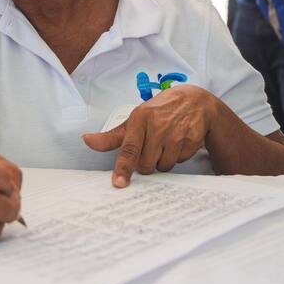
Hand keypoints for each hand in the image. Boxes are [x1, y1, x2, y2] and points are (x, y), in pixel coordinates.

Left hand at [82, 84, 216, 186]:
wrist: (195, 100)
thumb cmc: (161, 110)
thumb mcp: (135, 118)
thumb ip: (112, 135)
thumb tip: (88, 141)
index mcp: (141, 118)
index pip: (129, 148)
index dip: (123, 168)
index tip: (119, 183)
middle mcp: (159, 126)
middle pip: (146, 165)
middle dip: (146, 163)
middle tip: (150, 148)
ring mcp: (177, 133)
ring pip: (163, 166)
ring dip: (163, 160)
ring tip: (165, 142)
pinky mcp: (192, 140)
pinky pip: (180, 162)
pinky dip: (178, 156)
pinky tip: (178, 142)